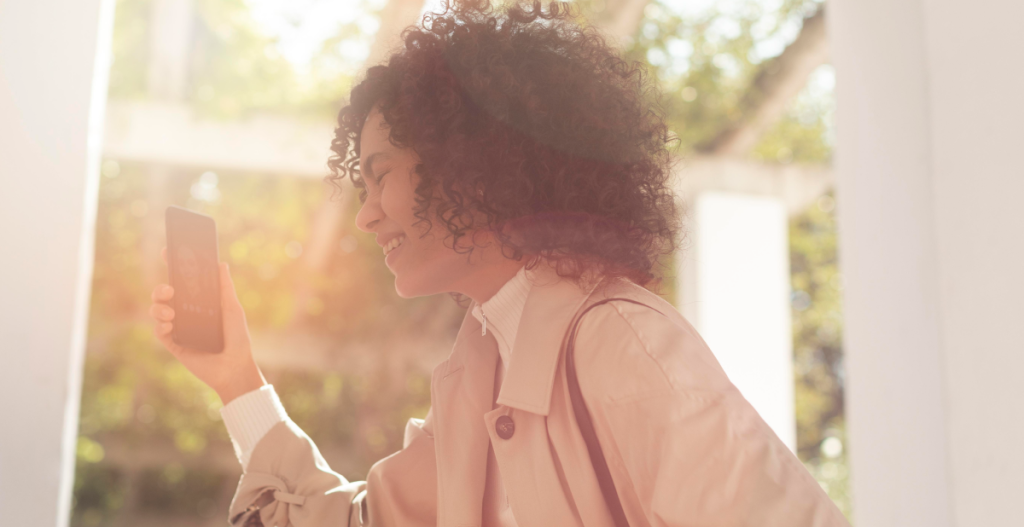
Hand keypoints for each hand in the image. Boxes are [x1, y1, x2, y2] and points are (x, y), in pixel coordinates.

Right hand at [150, 247, 265, 404]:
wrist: (234, 367)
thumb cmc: (237, 338)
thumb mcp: (232, 309)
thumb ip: (224, 287)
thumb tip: (220, 263)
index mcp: (199, 301)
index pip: (183, 280)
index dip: (173, 265)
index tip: (167, 250)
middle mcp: (186, 312)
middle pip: (164, 294)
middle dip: (161, 288)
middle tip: (170, 289)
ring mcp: (178, 327)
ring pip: (157, 310)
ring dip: (159, 307)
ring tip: (171, 313)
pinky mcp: (174, 344)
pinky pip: (159, 331)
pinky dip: (161, 325)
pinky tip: (171, 325)